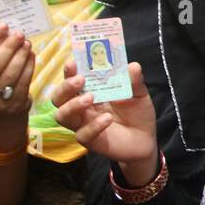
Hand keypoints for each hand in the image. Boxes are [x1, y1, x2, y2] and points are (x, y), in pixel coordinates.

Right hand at [0, 23, 33, 121]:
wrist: (1, 112)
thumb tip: (6, 31)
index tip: (3, 26)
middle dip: (8, 47)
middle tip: (19, 34)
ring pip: (10, 74)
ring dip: (20, 56)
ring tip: (27, 43)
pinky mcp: (13, 104)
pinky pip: (23, 82)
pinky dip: (29, 66)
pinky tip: (31, 55)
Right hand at [52, 59, 157, 180]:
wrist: (146, 139)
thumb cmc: (137, 113)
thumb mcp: (139, 94)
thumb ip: (135, 81)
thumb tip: (133, 65)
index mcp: (90, 92)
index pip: (72, 80)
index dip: (69, 71)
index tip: (72, 62)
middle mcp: (81, 108)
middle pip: (59, 98)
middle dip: (65, 87)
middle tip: (80, 80)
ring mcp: (83, 124)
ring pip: (62, 116)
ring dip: (73, 105)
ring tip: (90, 98)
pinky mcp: (90, 141)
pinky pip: (83, 134)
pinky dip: (93, 125)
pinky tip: (107, 118)